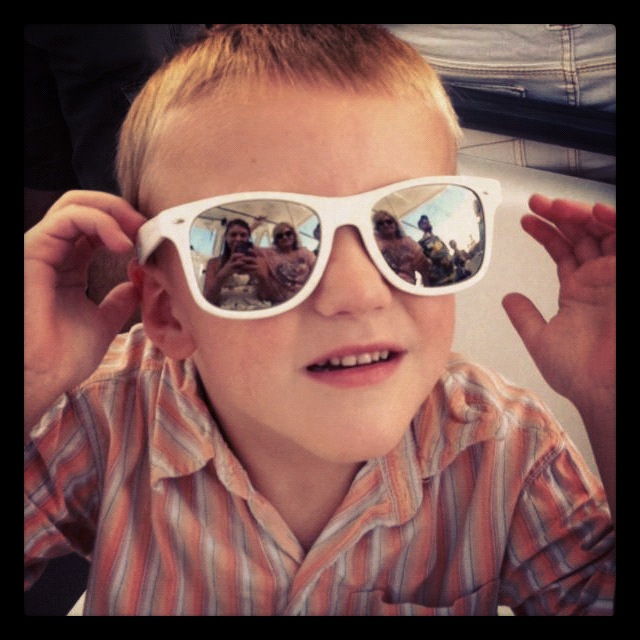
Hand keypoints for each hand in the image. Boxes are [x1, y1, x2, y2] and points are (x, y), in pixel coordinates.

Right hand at [24, 191, 145, 428]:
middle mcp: (53, 252)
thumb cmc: (65, 356)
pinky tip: (122, 244)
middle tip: (147, 227)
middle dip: (120, 210)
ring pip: (75, 204)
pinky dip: (100, 221)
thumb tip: (136, 286)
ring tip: (137, 233)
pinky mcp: (34, 251)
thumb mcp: (103, 322)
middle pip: (84, 205)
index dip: (125, 224)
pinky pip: (68, 217)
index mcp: (68, 264)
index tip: (151, 239)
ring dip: (114, 212)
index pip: (94, 225)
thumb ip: (118, 301)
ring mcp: (41, 249)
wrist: (46, 377)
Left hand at [502, 195, 615, 412]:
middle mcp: (599, 279)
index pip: (562, 250)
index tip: (525, 220)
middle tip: (537, 203)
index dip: (544, 233)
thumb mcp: (541, 338)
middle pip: (581, 234)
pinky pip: (625, 240)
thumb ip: (524, 316)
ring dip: (581, 214)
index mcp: (579, 290)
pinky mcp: (628, 276)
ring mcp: (616, 276)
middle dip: (559, 215)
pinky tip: (594, 213)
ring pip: (602, 231)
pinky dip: (613, 223)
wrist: (605, 390)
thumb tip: (508, 298)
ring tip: (556, 206)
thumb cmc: (580, 374)